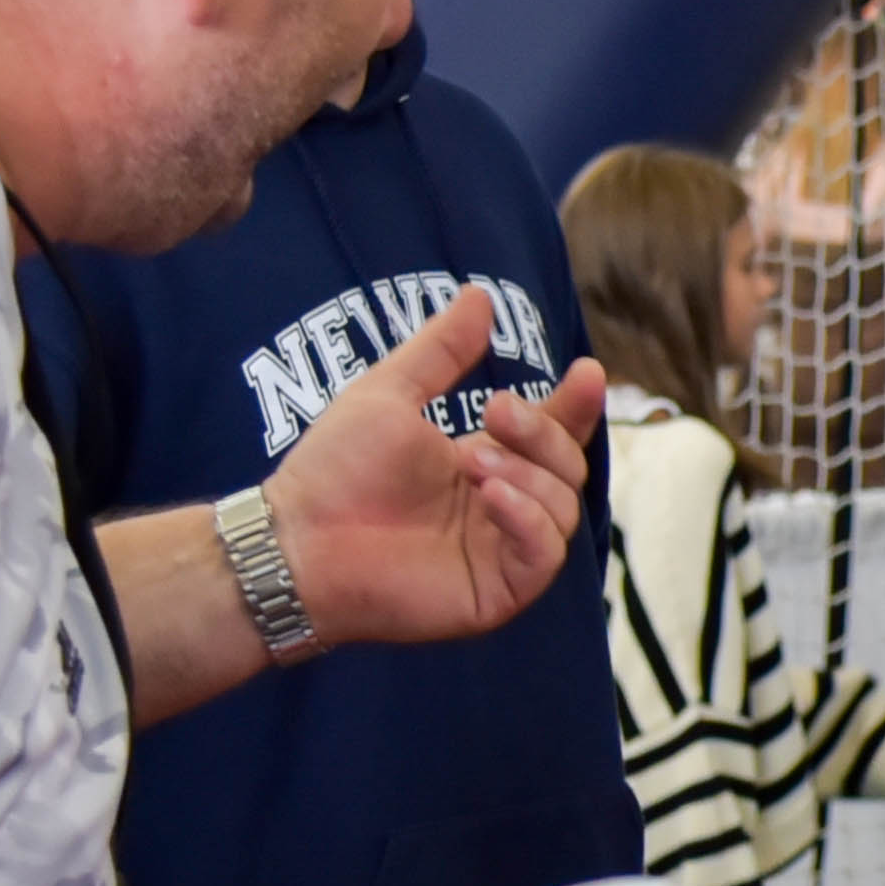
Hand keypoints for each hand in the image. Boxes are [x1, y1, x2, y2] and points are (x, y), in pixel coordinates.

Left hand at [266, 289, 604, 648]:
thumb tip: (480, 294)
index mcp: (485, 464)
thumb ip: (441, 350)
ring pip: (564, 508)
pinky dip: (528, 518)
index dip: (573, 406)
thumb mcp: (391, 392)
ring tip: (473, 461)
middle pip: (567, 466)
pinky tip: (490, 495)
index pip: (551, 435)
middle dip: (541, 432)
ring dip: (528, 473)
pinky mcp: (497, 591)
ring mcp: (501, 552)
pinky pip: (544, 554)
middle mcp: (501, 508)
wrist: (298, 538)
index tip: (586, 371)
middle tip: (495, 412)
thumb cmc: (335, 469)